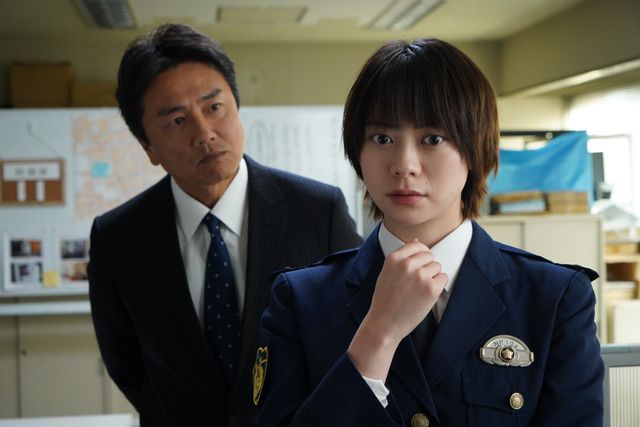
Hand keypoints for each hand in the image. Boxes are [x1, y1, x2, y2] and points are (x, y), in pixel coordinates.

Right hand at [348, 239, 447, 379]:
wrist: (385, 323)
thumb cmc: (385, 299)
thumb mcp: (387, 272)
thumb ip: (402, 257)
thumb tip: (417, 241)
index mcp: (394, 258)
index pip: (417, 245)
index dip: (421, 255)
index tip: (419, 264)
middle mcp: (407, 264)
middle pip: (429, 255)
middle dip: (427, 266)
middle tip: (418, 281)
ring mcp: (420, 276)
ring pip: (437, 266)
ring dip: (433, 276)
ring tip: (420, 289)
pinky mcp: (431, 288)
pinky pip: (443, 278)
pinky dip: (438, 285)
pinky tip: (426, 294)